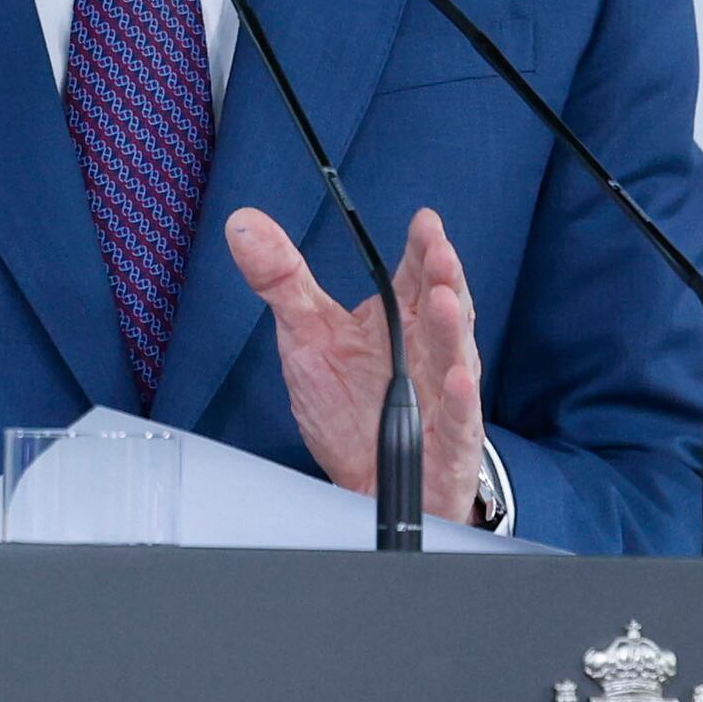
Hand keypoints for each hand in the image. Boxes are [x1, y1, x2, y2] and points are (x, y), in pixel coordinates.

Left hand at [223, 204, 490, 527]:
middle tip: (439, 252)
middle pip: (443, 306)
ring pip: (454, 356)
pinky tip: (456, 380)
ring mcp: (444, 394)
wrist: (365, 480)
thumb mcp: (306, 334)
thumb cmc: (347, 403)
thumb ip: (282, 280)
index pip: (416, 275)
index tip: (424, 221)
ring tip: (444, 301)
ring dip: (451, 329)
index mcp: (402, 318)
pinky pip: (458, 418)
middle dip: (444, 279)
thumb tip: (243, 223)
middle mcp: (430, 349)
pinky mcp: (449, 440)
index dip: (422, 248)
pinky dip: (458, 400)